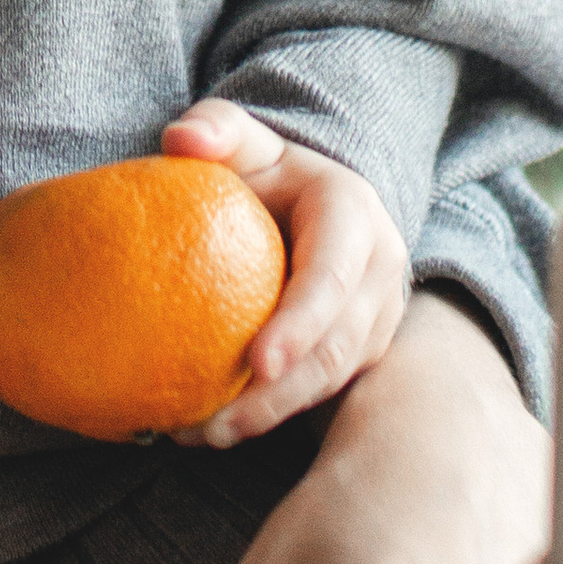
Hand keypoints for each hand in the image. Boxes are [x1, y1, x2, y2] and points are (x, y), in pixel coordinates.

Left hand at [160, 100, 409, 444]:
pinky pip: (322, 392)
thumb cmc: (268, 171)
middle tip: (213, 423)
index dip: (301, 322)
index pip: (334, 275)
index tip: (258, 361)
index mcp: (355, 216)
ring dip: (270, 416)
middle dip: (279, 394)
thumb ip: (216, 129)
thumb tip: (181, 140)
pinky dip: (272, 416)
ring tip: (202, 434)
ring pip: (331, 380)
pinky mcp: (362, 352)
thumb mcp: (245, 139)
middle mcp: (381, 272)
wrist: (317, 201)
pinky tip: (215, 429)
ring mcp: (377, 318)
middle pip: (336, 346)